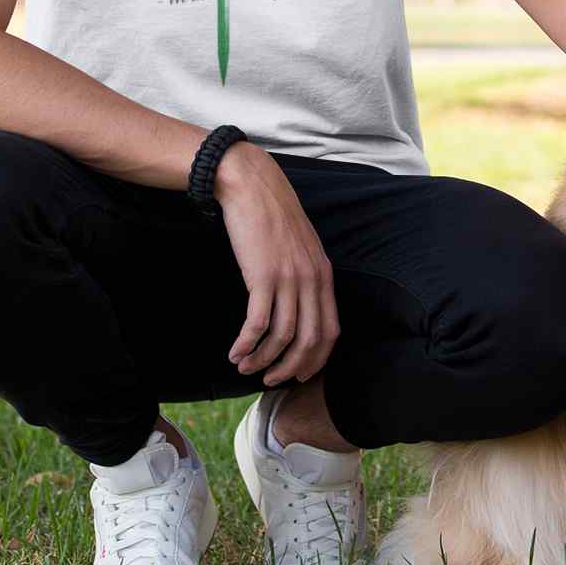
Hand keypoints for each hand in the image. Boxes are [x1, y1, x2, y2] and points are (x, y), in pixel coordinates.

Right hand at [215, 143, 339, 387]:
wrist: (252, 185)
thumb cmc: (272, 215)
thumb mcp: (300, 246)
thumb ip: (306, 275)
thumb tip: (299, 307)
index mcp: (324, 274)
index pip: (330, 331)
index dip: (316, 360)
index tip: (298, 374)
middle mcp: (311, 280)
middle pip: (309, 341)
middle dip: (290, 368)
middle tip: (270, 379)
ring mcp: (289, 278)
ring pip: (282, 337)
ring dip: (263, 360)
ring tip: (245, 367)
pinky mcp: (262, 276)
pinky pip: (257, 324)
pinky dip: (246, 345)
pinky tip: (235, 352)